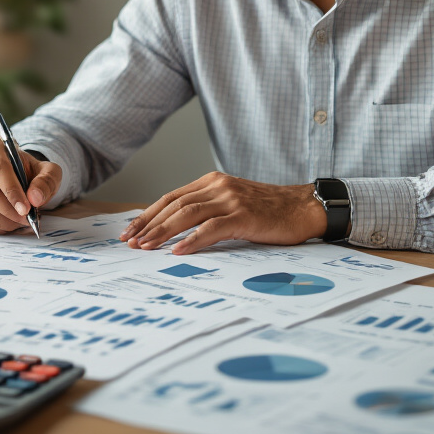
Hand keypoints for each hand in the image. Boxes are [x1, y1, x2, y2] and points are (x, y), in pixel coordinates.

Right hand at [0, 139, 61, 234]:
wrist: (20, 179)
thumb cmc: (32, 173)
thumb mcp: (48, 172)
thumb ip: (46, 181)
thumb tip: (35, 198)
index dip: (12, 191)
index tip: (26, 208)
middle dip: (8, 210)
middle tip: (26, 219)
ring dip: (3, 221)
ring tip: (19, 222)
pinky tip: (8, 224)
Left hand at [120, 172, 324, 254]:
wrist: (304, 208)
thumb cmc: (269, 211)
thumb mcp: (232, 203)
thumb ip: (208, 209)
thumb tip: (175, 230)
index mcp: (212, 182)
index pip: (171, 197)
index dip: (148, 214)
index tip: (131, 230)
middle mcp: (218, 186)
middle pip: (173, 204)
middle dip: (148, 224)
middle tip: (130, 241)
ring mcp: (231, 199)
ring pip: (187, 214)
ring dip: (162, 232)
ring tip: (146, 247)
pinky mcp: (244, 215)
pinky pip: (211, 228)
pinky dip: (191, 240)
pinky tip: (177, 251)